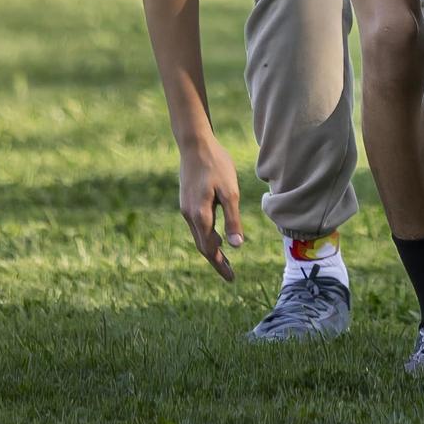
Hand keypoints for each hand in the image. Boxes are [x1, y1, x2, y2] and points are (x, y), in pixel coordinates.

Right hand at [177, 133, 242, 281]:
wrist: (195, 145)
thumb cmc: (217, 165)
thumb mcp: (230, 191)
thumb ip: (233, 219)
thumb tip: (237, 247)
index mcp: (200, 216)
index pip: (210, 249)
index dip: (221, 264)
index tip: (232, 279)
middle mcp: (189, 216)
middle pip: (202, 246)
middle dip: (216, 261)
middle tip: (230, 274)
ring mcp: (186, 209)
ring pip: (199, 236)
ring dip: (212, 248)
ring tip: (226, 258)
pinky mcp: (187, 202)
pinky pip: (197, 225)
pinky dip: (207, 235)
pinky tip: (217, 235)